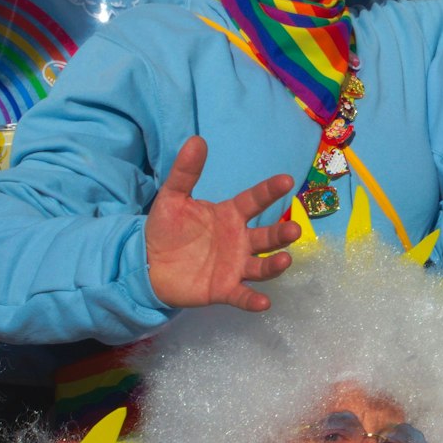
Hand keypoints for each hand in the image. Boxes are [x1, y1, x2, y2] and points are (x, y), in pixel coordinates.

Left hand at [146, 136, 298, 312]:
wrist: (147, 263)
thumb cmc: (167, 228)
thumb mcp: (172, 197)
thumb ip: (185, 172)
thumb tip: (196, 139)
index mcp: (230, 215)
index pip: (254, 201)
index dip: (270, 191)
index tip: (287, 181)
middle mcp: (239, 240)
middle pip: (267, 236)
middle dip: (282, 233)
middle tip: (295, 230)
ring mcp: (234, 266)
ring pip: (261, 266)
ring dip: (275, 265)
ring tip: (284, 261)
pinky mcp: (223, 289)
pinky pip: (242, 295)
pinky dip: (253, 300)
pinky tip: (264, 303)